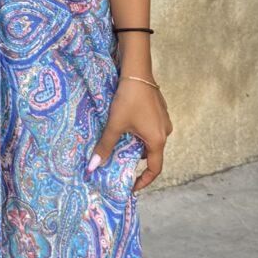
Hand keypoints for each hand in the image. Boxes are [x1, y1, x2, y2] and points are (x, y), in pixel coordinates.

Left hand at [91, 71, 169, 192]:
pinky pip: (151, 128)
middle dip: (135, 159)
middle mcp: (164, 132)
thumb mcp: (115, 124)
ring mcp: (163, 120)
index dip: (143, 181)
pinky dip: (140, 132)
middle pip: (151, 154)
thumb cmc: (128, 99)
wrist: (137, 71)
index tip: (132, 186)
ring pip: (150, 139)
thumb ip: (105, 147)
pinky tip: (127, 124)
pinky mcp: (160, 110)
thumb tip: (92, 167)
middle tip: (119, 160)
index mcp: (157, 140)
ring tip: (120, 141)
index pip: (154, 169)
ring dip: (137, 143)